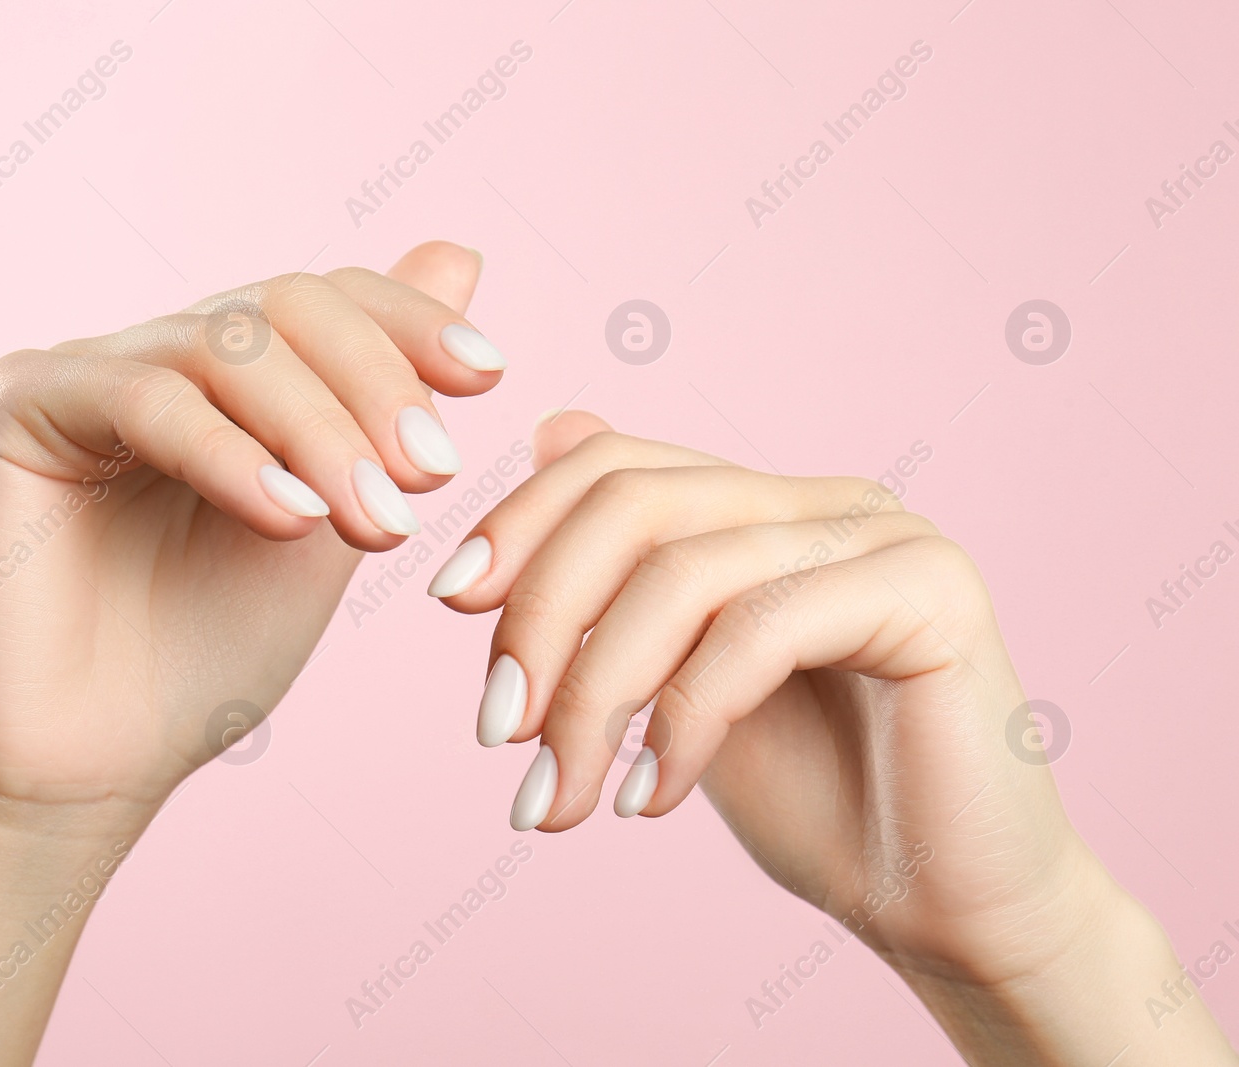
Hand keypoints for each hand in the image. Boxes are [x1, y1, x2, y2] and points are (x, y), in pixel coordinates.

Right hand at [0, 241, 499, 832]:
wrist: (98, 760)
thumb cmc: (210, 651)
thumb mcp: (333, 518)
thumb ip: (379, 403)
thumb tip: (463, 252)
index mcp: (223, 376)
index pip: (326, 300)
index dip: (408, 324)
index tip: (488, 377)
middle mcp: (152, 355)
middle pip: (284, 305)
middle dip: (374, 385)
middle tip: (429, 475)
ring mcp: (82, 373)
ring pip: (226, 346)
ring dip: (320, 430)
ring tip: (373, 519)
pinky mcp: (19, 406)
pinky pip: (145, 398)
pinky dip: (232, 454)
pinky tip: (289, 519)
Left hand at [430, 412, 1235, 1063]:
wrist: (945, 904)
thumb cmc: (812, 798)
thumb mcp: (679, 682)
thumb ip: (622, 577)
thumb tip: (544, 431)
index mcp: (762, 508)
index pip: (614, 464)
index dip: (519, 521)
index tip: (450, 602)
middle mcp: (823, 501)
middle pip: (635, 502)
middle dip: (541, 616)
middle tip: (496, 730)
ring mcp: (884, 534)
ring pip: (685, 573)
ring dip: (596, 696)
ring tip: (558, 797)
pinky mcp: (930, 591)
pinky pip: (761, 630)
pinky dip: (682, 722)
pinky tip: (651, 799)